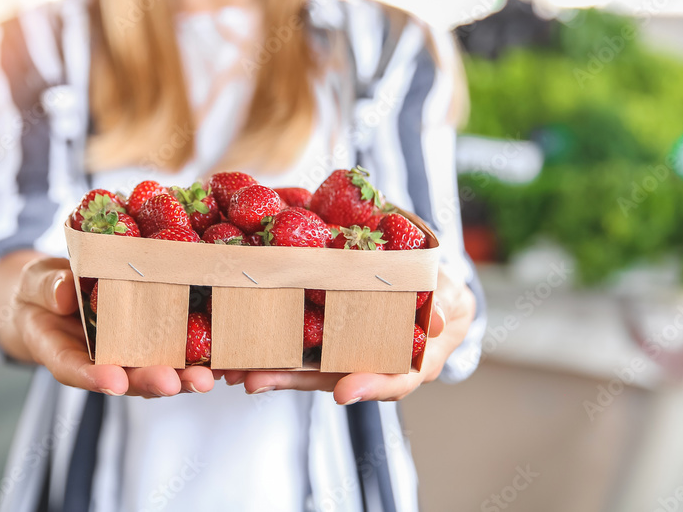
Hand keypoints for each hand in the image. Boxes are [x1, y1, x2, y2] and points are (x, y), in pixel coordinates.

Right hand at [0, 253, 215, 397]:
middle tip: (172, 383)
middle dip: (150, 382)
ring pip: (154, 369)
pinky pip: (173, 348)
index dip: (94, 378)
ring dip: (181, 376)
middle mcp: (99, 360)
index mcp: (63, 352)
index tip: (113, 381)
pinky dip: (196, 354)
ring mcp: (127, 353)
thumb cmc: (41, 290)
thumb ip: (48, 287)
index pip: (75, 369)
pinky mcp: (151, 338)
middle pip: (125, 378)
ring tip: (205, 379)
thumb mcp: (36, 282)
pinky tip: (220, 356)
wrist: (57, 293)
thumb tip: (65, 293)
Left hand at [219, 268, 475, 402]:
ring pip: (305, 365)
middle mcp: (370, 364)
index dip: (369, 387)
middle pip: (330, 379)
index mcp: (408, 364)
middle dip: (290, 380)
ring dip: (269, 365)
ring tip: (233, 367)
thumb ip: (443, 307)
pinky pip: (297, 339)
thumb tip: (440, 318)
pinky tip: (238, 340)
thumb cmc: (441, 297)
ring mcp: (344, 352)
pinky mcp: (324, 333)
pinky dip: (270, 341)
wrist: (431, 290)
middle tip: (255, 380)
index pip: (391, 382)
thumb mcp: (449, 299)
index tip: (343, 391)